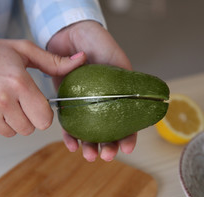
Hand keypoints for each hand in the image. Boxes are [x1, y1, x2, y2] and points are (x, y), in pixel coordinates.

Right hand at [0, 38, 85, 136]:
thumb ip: (54, 61)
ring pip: (13, 133)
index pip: (44, 119)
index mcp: (19, 83)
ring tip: (5, 103)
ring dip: (13, 122)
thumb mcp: (25, 51)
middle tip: (20, 102)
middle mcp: (2, 100)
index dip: (44, 113)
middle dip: (29, 118)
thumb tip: (81, 60)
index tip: (38, 104)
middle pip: (30, 129)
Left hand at [47, 21, 136, 161]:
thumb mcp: (117, 61)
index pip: (127, 122)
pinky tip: (71, 143)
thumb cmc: (97, 43)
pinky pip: (68, 123)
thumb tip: (137, 101)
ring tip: (88, 155)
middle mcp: (101, 104)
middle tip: (106, 155)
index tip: (127, 148)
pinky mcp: (66, 102)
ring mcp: (84, 105)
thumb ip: (126, 80)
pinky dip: (70, 135)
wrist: (72, 34)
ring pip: (88, 132)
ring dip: (89, 146)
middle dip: (107, 147)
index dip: (128, 137)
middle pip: (106, 132)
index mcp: (118, 97)